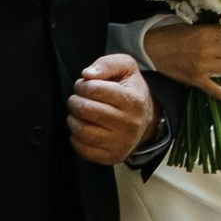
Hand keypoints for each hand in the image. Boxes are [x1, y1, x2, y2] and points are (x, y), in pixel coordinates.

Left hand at [68, 51, 156, 165]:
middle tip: (77, 99)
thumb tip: (87, 74)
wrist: (146, 121)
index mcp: (133, 100)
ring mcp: (121, 142)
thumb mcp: (127, 68)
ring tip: (78, 114)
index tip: (83, 85)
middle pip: (86, 110)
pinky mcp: (113, 156)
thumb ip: (107, 64)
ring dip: (73, 120)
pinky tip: (82, 128)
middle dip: (75, 101)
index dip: (82, 85)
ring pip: (83, 131)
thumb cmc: (131, 92)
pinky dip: (76, 139)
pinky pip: (84, 150)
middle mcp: (129, 123)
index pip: (94, 89)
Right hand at [145, 18, 220, 94]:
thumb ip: (208, 31)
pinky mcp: (197, 80)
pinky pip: (217, 91)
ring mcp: (203, 67)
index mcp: (205, 34)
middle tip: (220, 50)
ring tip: (218, 62)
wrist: (151, 49)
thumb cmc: (169, 35)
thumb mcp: (190, 26)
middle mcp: (207, 50)